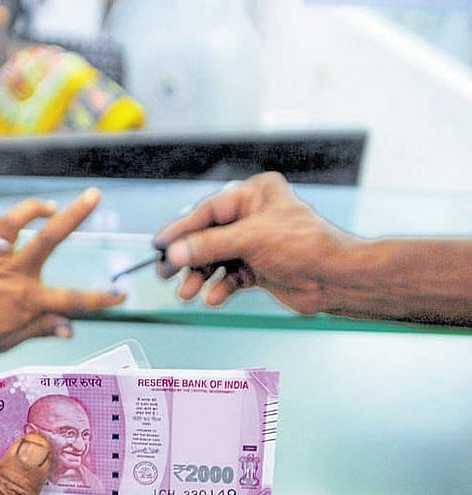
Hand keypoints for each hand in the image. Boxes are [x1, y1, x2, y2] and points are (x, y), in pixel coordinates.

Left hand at [0, 188, 124, 358]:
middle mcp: (14, 276)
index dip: (100, 299)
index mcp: (27, 302)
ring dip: (32, 209)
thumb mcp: (6, 343)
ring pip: (15, 224)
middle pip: (51, 239)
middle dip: (76, 215)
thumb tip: (70, 329)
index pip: (73, 301)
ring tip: (49, 207)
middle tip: (93, 195)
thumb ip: (39, 329)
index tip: (121, 296)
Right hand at [153, 172, 357, 314]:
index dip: (181, 230)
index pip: (207, 211)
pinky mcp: (259, 267)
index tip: (159, 244)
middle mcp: (254, 216)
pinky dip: (220, 287)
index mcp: (254, 195)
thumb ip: (208, 246)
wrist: (336, 279)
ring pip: (217, 259)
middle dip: (189, 258)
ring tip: (187, 292)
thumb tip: (174, 253)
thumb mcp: (251, 239)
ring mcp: (256, 243)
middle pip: (208, 236)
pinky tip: (214, 297)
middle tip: (165, 273)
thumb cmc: (306, 246)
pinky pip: (230, 276)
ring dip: (201, 277)